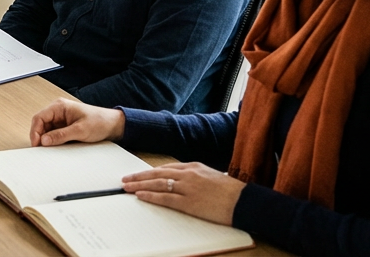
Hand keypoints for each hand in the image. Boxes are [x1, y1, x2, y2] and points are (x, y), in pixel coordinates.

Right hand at [29, 98, 125, 146]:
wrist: (113, 125)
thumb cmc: (99, 122)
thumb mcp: (80, 130)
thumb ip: (61, 135)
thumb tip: (44, 141)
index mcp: (59, 106)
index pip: (39, 118)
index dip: (35, 131)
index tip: (36, 144)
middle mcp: (58, 111)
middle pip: (41, 124)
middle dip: (40, 136)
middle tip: (41, 150)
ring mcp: (61, 119)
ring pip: (46, 130)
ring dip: (46, 139)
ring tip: (50, 149)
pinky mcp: (65, 126)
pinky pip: (54, 134)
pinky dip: (53, 141)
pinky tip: (56, 147)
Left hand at [121, 162, 244, 225]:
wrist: (244, 200)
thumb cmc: (231, 191)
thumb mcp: (211, 176)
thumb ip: (195, 176)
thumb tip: (182, 180)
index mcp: (193, 167)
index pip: (165, 168)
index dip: (149, 172)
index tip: (139, 174)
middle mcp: (188, 174)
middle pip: (156, 173)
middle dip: (139, 176)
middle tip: (125, 179)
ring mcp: (187, 188)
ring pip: (157, 184)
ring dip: (139, 185)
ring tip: (127, 187)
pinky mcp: (189, 202)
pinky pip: (165, 198)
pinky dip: (151, 196)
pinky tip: (140, 195)